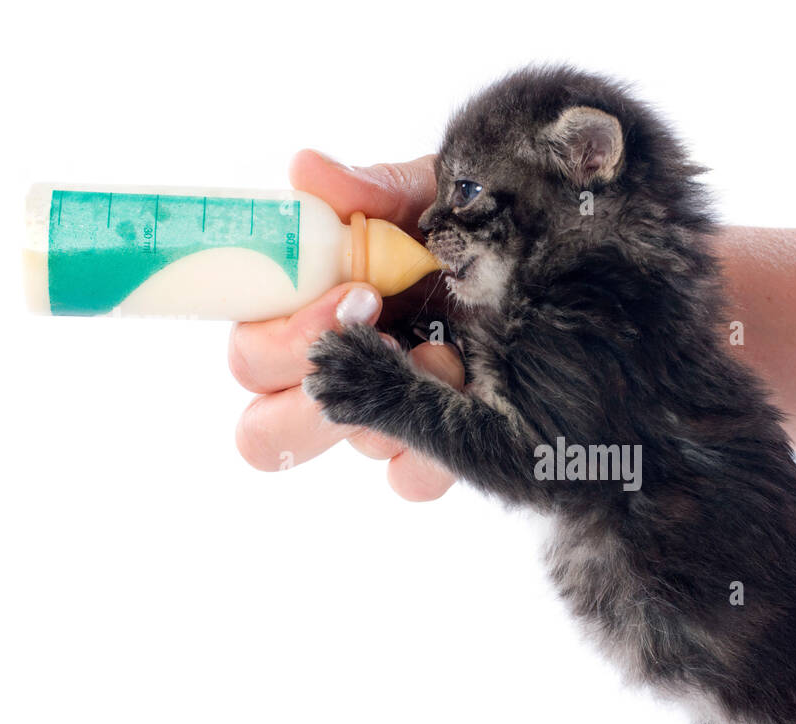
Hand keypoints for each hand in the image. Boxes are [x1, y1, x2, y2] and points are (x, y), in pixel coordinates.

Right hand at [228, 150, 461, 499]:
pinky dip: (432, 451)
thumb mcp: (426, 197)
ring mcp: (380, 417)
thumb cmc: (470, 226)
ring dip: (392, 408)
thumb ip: (369, 193)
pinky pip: (408, 480)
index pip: (249, 357)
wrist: (546, 255)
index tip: (357, 294)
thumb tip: (306, 171)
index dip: (283, 341)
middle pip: (264, 432)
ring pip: (343, 450)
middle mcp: (332, 375)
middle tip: (387, 334)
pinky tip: (468, 393)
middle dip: (319, 391)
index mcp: (306, 316)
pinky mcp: (432, 450)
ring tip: (452, 355)